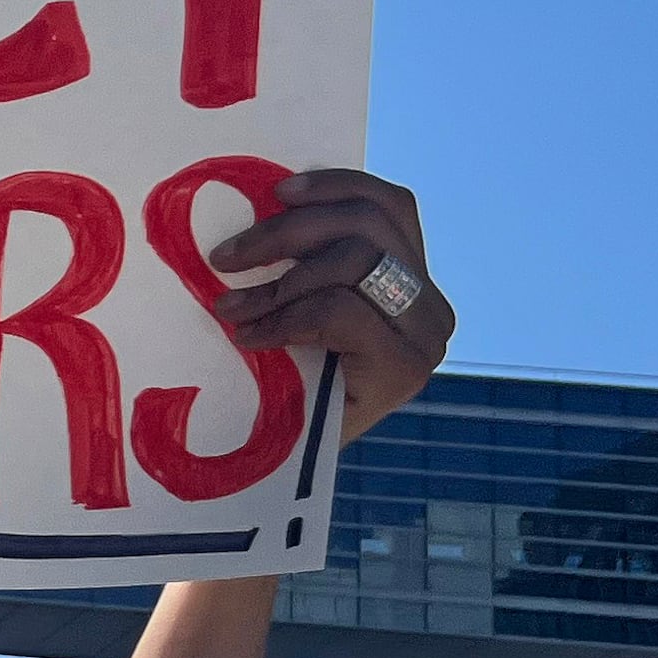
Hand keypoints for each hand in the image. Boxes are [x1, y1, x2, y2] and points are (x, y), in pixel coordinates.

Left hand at [202, 167, 451, 442]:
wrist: (291, 470)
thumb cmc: (290, 384)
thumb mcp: (303, 307)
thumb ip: (309, 259)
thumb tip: (265, 196)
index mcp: (415, 278)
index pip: (391, 205)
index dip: (334, 186)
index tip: (275, 192)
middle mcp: (432, 305)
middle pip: (368, 224)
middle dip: (286, 231)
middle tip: (225, 257)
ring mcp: (426, 337)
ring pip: (355, 261)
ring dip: (277, 280)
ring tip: (230, 307)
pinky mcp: (406, 369)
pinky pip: (340, 311)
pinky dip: (284, 318)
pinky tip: (250, 338)